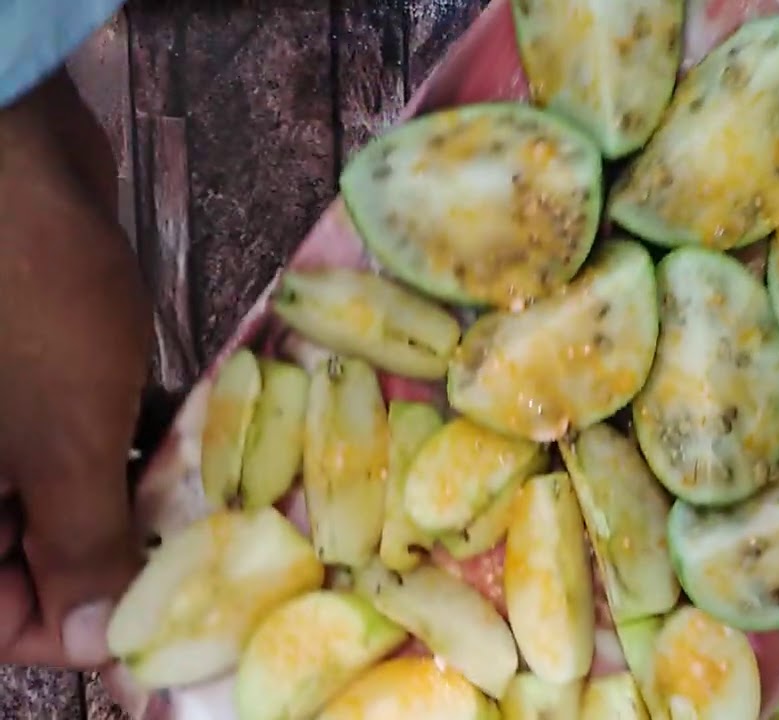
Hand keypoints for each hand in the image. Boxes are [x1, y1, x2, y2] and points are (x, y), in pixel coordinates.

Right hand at [0, 71, 151, 667]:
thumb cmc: (28, 306)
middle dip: (119, 561)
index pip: (2, 615)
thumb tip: (93, 643)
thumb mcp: (63, 441)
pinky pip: (81, 438)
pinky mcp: (36, 375)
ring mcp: (0, 421)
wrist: (16, 167)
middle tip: (203, 559)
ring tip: (209, 511)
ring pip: (66, 497)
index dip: (76, 626)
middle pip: (37, 558)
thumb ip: (79, 542)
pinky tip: (191, 447)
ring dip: (136, 504)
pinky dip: (132, 446)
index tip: (161, 616)